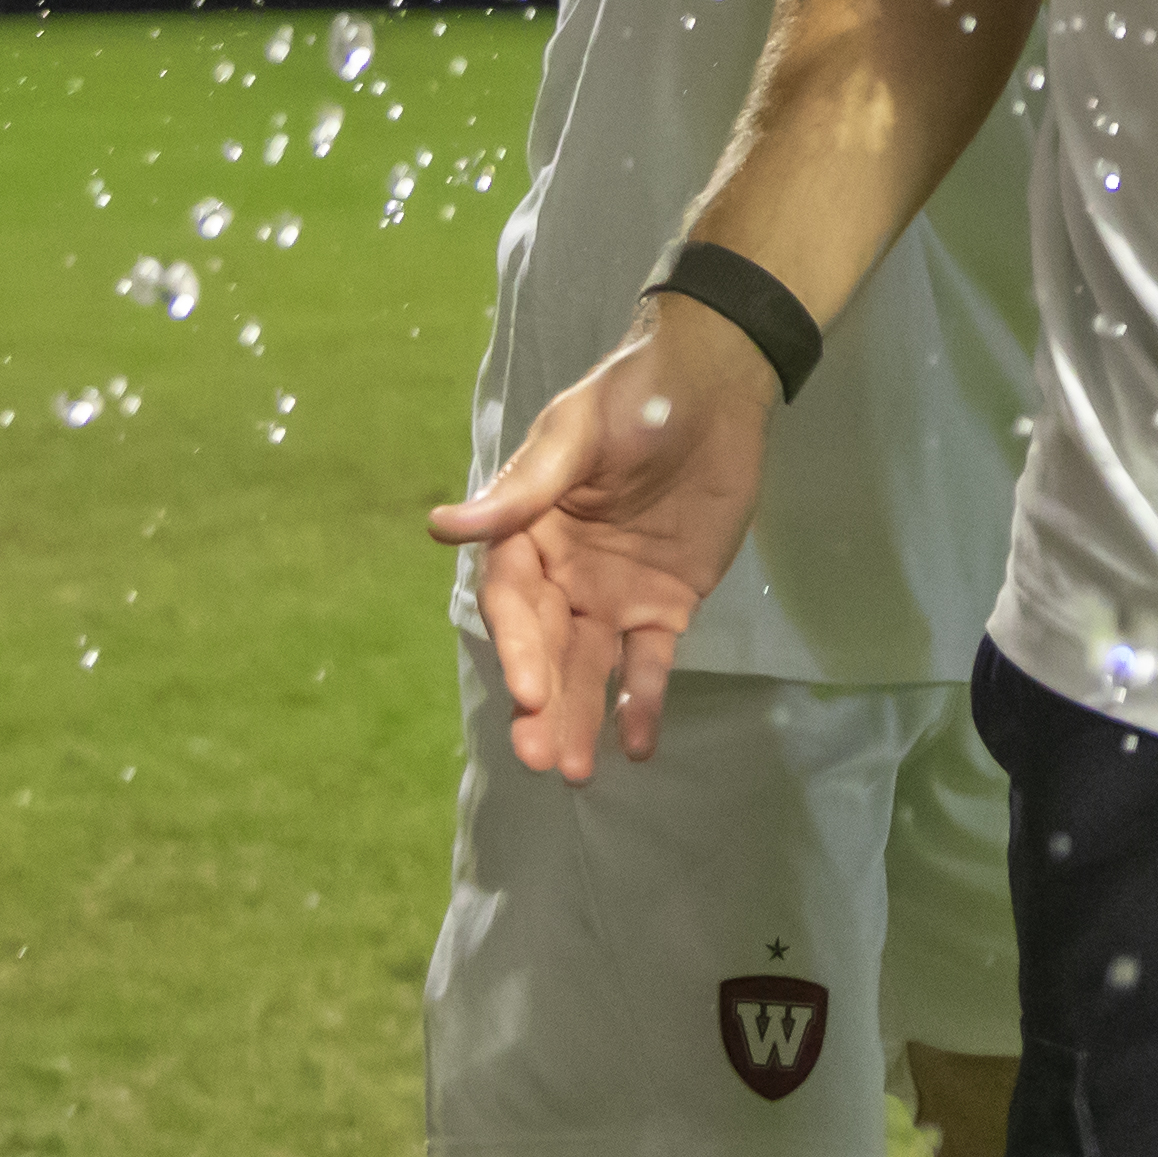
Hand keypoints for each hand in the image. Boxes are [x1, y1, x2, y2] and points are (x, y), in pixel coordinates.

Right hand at [424, 296, 778, 778]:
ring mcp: (612, 594)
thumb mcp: (576, 435)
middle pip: (545, 647)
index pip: (513, 600)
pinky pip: (649, 663)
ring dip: (581, 716)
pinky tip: (638, 747)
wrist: (717, 383)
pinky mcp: (665, 604)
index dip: (516, 646)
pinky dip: (643, 704)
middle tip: (542, 755)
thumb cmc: (635, 398)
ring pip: (589, 666)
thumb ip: (522, 492)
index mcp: (529, 531)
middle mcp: (562, 573)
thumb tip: (441, 527)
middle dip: (542, 701)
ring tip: (577, 773)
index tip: (527, 690)